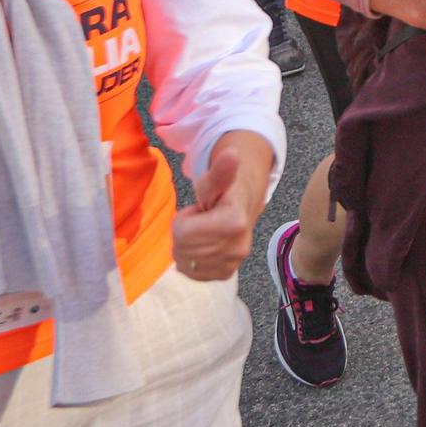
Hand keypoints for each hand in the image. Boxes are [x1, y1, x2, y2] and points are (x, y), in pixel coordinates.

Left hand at [172, 130, 274, 279]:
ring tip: (203, 232)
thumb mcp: (215, 179)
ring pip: (185, 263)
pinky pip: (193, 274)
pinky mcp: (226, 274)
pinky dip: (193, 261)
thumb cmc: (224, 190)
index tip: (200, 210)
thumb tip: (231, 152)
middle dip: (185, 233)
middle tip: (201, 220)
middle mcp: (237, 248)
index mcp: (234, 223)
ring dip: (188, 247)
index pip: (182, 233)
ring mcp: (232, 263)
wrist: (243, 206)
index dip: (185, 219)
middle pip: (182, 250)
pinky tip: (204, 246)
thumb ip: (220, 170)